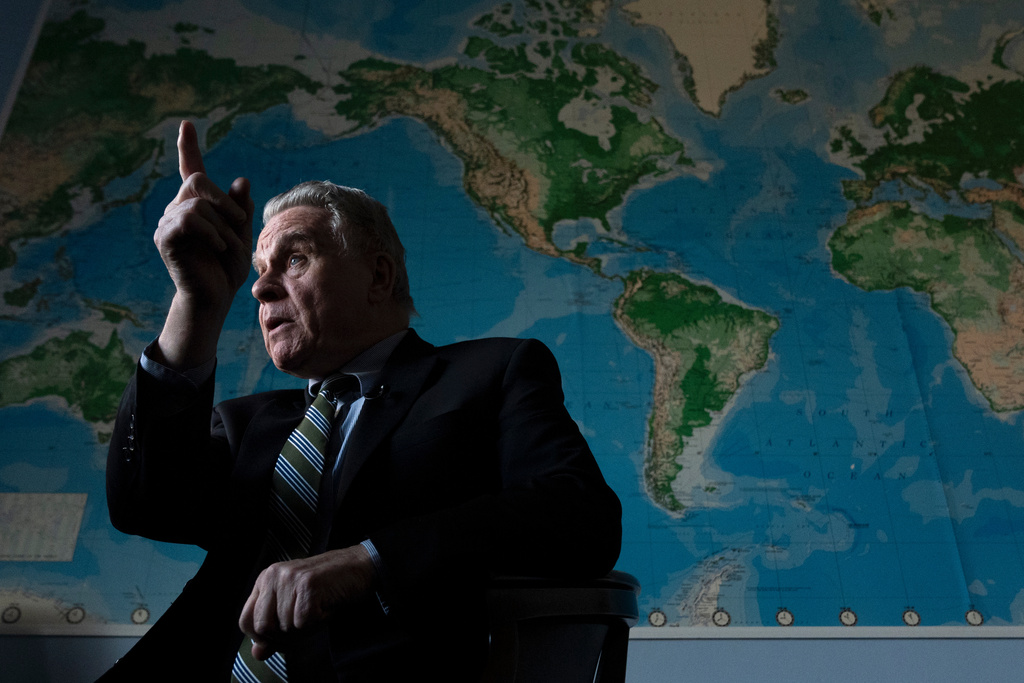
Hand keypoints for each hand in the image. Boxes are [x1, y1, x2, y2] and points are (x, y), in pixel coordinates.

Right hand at [152, 121, 253, 368]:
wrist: (216, 296)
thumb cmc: (228, 266)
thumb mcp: (243, 233)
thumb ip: (241, 207)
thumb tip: (241, 180)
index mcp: (199, 204)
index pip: (190, 168)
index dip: (188, 147)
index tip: (187, 124)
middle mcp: (179, 208)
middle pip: (199, 180)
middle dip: (225, 201)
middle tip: (238, 225)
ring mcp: (169, 222)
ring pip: (198, 202)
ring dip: (222, 223)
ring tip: (227, 245)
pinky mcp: (165, 237)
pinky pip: (190, 219)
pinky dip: (210, 232)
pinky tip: (216, 247)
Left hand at [239, 545, 376, 660]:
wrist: (359, 567)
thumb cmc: (326, 589)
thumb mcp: (294, 609)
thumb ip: (274, 630)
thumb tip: (257, 653)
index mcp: (265, 580)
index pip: (246, 621)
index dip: (262, 638)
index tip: (281, 637)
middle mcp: (274, 575)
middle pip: (263, 628)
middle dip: (286, 636)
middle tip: (305, 625)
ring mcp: (290, 577)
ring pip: (286, 627)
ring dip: (307, 628)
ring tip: (319, 610)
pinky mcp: (309, 583)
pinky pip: (305, 622)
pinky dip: (319, 622)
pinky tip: (326, 607)